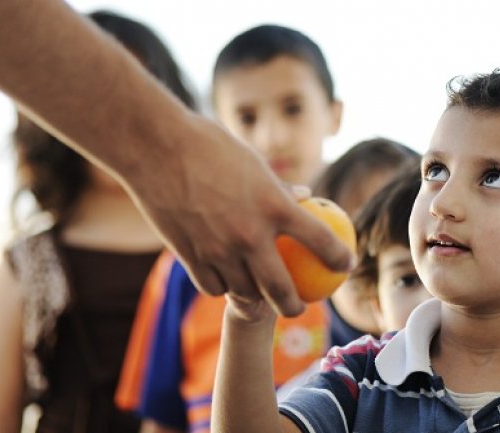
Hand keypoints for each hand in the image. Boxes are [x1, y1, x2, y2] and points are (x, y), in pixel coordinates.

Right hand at [123, 113, 352, 316]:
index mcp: (273, 206)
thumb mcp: (253, 162)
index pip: (320, 240)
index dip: (339, 257)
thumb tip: (303, 197)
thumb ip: (278, 188)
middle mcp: (250, 235)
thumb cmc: (208, 146)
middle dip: (295, 306)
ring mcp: (219, 250)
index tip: (345, 265)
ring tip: (260, 297)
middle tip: (299, 306)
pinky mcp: (190, 257)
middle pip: (281, 290)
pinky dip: (224, 287)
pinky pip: (214, 287)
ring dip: (256, 299)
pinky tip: (226, 280)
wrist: (154, 148)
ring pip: (245, 293)